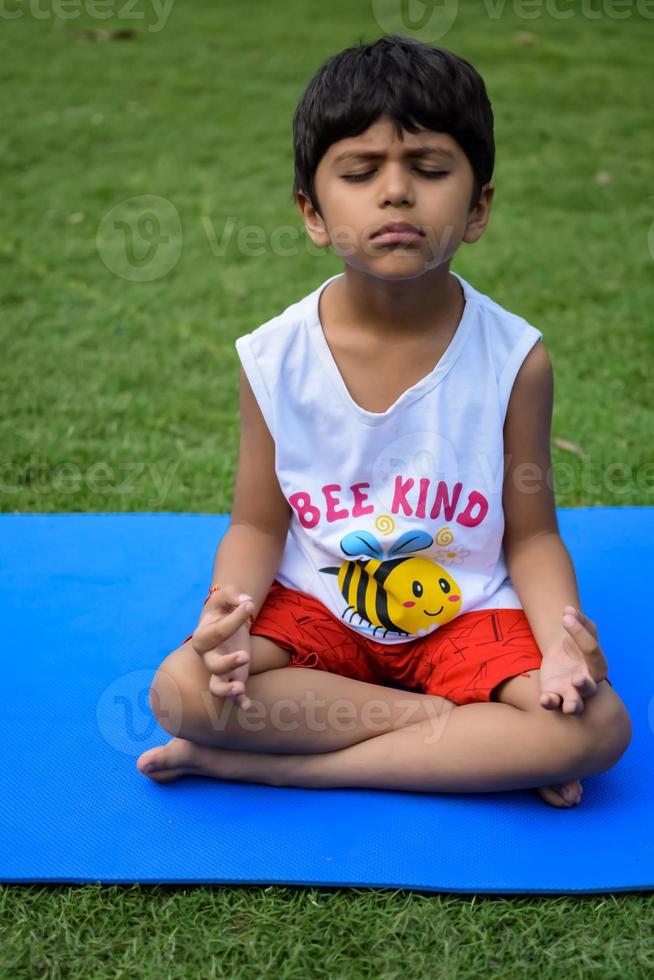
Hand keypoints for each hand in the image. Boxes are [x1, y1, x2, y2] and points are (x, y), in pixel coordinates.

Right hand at [191, 585, 254, 709]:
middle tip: (245, 656)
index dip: (234, 619)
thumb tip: (245, 600)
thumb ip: (231, 594)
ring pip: (216, 686)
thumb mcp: (224, 598)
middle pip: (213, 665)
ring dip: (227, 690)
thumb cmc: (223, 610)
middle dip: (227, 663)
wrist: (225, 623)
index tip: (250, 604)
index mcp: (203, 636)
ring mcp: (221, 671)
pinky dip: (239, 703)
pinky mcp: (235, 678)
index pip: (217, 631)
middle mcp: (209, 657)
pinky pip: (234, 697)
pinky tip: (247, 705)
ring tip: (240, 688)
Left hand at [539, 606, 608, 714]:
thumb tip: (568, 610)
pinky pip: (553, 702)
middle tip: (577, 679)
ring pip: (575, 704)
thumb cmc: (576, 642)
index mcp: (597, 664)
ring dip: (573, 705)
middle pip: (589, 688)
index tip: (566, 616)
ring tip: (569, 707)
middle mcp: (586, 682)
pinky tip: (545, 698)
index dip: (580, 632)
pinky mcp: (553, 694)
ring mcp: (570, 691)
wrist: (561, 654)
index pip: (592, 651)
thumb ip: (578, 619)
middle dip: (584, 685)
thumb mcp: (581, 626)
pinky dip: (549, 702)